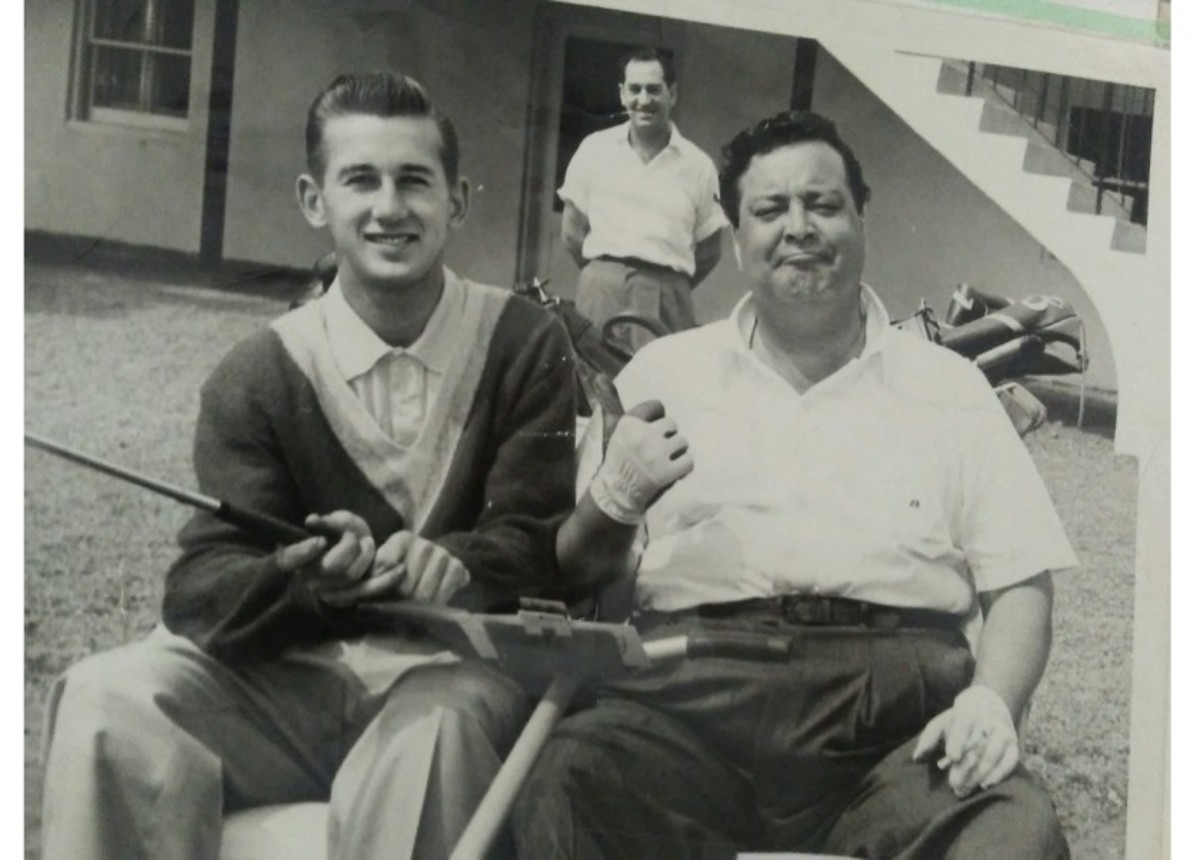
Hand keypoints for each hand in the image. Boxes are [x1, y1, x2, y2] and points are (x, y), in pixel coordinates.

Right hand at [275, 511, 374, 601]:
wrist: (359, 550)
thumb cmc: (341, 532)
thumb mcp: (336, 521)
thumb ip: (326, 521)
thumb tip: (311, 520)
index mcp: (295, 557)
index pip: (290, 559)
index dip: (304, 552)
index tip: (321, 540)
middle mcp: (305, 577)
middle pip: (330, 566)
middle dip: (348, 545)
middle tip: (352, 535)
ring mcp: (323, 591)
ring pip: (349, 575)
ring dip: (364, 554)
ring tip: (367, 542)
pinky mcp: (342, 599)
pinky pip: (361, 587)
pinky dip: (368, 566)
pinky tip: (368, 555)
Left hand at [320, 531, 470, 606]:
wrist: (439, 564)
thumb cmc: (403, 570)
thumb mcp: (382, 568)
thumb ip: (370, 576)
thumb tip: (347, 593)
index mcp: (403, 540)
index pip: (387, 568)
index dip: (383, 587)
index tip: (379, 595)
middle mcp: (424, 544)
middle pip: (406, 587)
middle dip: (400, 602)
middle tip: (399, 606)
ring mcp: (443, 555)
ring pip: (424, 594)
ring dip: (418, 606)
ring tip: (414, 607)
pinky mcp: (458, 567)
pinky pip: (443, 594)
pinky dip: (435, 604)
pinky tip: (431, 604)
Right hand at [588, 400, 693, 523]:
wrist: (617, 494)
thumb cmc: (617, 458)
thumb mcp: (612, 428)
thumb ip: (610, 400)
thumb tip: (599, 375)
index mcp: (629, 422)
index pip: (658, 407)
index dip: (655, 423)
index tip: (645, 436)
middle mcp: (642, 435)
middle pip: (672, 425)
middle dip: (666, 439)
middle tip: (653, 453)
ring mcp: (656, 455)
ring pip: (683, 442)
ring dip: (676, 453)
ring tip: (662, 463)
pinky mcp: (667, 472)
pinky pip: (689, 461)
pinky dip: (683, 468)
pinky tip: (671, 473)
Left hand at [913, 685, 1019, 797]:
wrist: (989, 702)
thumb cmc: (958, 718)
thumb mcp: (941, 722)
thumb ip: (928, 738)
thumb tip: (917, 758)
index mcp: (967, 711)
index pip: (963, 725)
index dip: (958, 741)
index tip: (953, 757)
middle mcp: (988, 721)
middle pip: (977, 746)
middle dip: (965, 768)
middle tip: (954, 786)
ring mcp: (1003, 733)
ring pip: (992, 755)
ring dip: (978, 775)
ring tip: (964, 790)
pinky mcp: (1013, 744)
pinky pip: (1010, 760)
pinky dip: (1000, 773)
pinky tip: (986, 785)